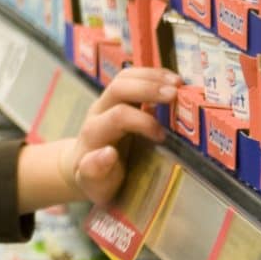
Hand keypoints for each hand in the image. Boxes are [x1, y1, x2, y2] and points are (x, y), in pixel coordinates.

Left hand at [65, 65, 176, 205]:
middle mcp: (98, 111)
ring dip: (152, 76)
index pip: (117, 117)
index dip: (142, 122)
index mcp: (94, 134)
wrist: (82, 165)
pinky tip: (172, 81)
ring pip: (125, 77)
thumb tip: (108, 153)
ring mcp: (107, 101)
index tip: (162, 136)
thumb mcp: (93, 184)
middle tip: (175, 95)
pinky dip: (153, 75)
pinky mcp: (117, 97)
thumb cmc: (95, 179)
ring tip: (178, 83)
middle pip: (118, 88)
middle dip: (148, 89)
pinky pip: (132, 77)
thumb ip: (95, 171)